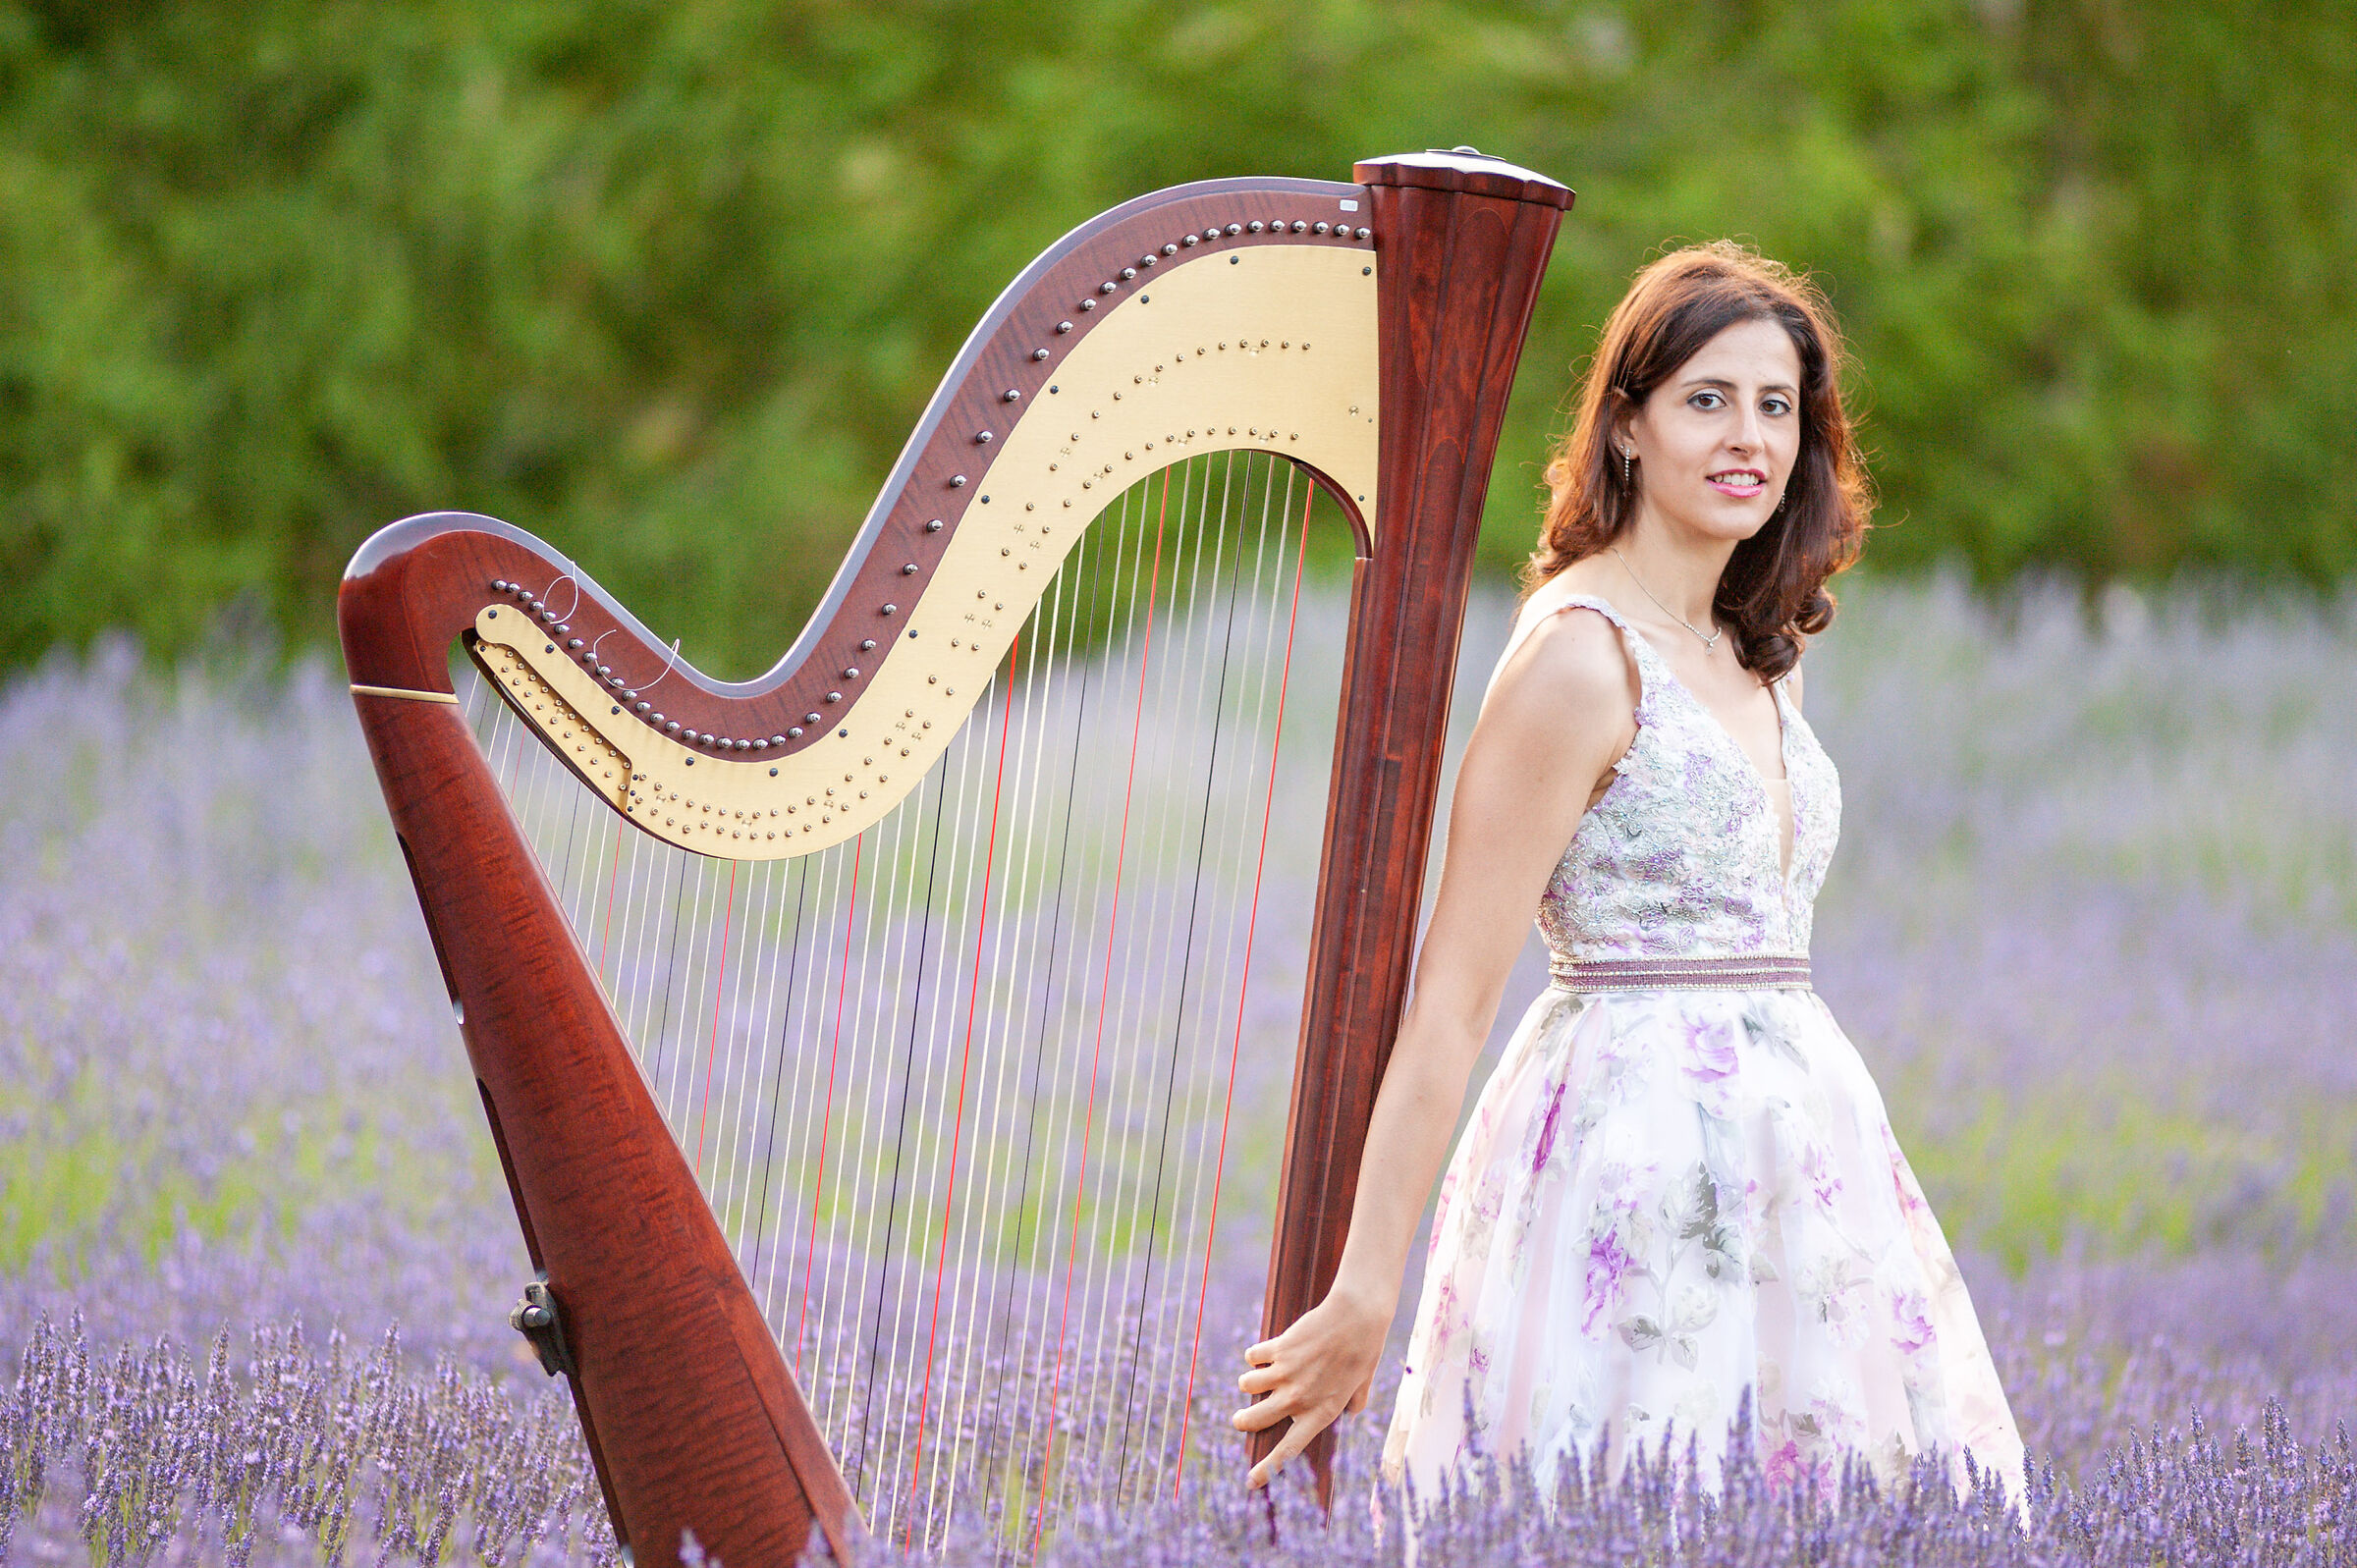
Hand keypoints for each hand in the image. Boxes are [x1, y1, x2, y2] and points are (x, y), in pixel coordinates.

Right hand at [1231, 1284, 1389, 1487]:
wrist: (1357, 1318)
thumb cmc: (1363, 1351)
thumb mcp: (1362, 1386)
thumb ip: (1354, 1404)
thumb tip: (1351, 1412)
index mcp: (1320, 1413)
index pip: (1288, 1450)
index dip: (1267, 1469)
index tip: (1251, 1482)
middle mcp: (1299, 1398)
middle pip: (1254, 1419)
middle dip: (1241, 1421)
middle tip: (1239, 1419)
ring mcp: (1286, 1374)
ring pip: (1247, 1385)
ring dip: (1250, 1381)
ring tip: (1260, 1374)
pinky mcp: (1279, 1350)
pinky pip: (1253, 1356)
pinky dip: (1256, 1354)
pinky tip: (1266, 1350)